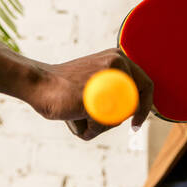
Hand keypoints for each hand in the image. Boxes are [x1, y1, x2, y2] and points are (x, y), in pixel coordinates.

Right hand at [0, 44, 152, 139]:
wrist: (39, 83)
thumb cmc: (65, 88)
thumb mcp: (96, 79)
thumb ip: (113, 87)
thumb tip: (134, 109)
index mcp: (119, 58)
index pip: (147, 86)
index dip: (146, 108)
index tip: (135, 125)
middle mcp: (117, 62)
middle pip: (132, 108)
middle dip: (110, 121)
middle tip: (90, 118)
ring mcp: (107, 77)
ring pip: (117, 118)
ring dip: (97, 126)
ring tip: (77, 113)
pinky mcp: (95, 94)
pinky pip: (102, 124)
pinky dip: (90, 129)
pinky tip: (74, 116)